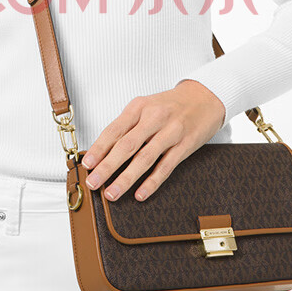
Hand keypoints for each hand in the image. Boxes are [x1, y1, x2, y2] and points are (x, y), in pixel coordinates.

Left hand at [80, 80, 225, 201]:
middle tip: (93, 182)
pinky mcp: (185, 145)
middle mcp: (154, 118)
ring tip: (112, 193)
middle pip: (126, 145)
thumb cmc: (171, 104)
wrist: (204, 97)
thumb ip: (127, 126)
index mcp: (139, 107)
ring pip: (144, 158)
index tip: (87, 163)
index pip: (114, 129)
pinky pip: (165, 166)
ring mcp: (171, 132)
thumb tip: (104, 151)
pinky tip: (140, 194)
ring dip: (126, 178)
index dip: (99, 148)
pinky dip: (151, 182)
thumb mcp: (146, 107)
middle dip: (107, 166)